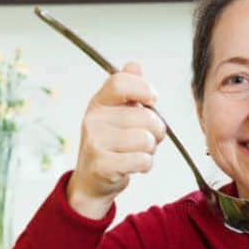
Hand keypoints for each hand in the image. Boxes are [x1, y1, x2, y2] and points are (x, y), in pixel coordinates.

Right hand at [67, 62, 166, 217]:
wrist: (92, 183)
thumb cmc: (110, 147)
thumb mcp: (116, 115)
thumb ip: (128, 91)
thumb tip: (135, 66)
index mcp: (99, 103)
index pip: (120, 82)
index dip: (143, 88)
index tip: (153, 99)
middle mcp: (93, 119)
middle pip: (144, 116)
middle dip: (156, 130)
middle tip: (148, 139)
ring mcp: (95, 142)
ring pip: (145, 139)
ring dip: (150, 149)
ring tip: (139, 153)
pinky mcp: (102, 165)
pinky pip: (142, 160)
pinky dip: (146, 165)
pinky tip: (135, 166)